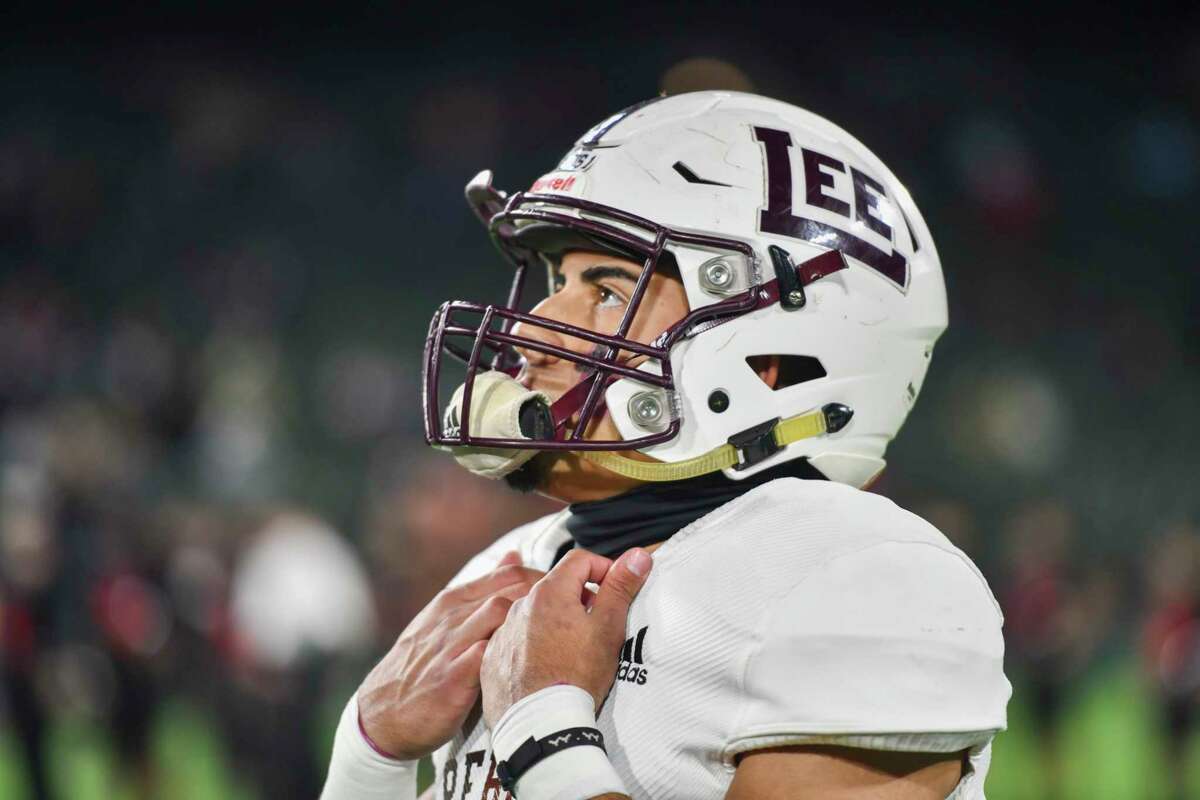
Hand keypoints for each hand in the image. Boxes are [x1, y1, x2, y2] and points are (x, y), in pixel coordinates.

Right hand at [357, 552, 544, 759]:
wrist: (383, 714)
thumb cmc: (421, 667)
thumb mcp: (444, 621)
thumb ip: (481, 590)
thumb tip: (514, 557)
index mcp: (452, 602)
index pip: (507, 575)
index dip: (541, 581)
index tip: (563, 596)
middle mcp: (452, 618)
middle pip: (510, 590)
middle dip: (545, 597)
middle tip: (571, 612)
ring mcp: (451, 646)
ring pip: (500, 614)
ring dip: (533, 620)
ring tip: (560, 632)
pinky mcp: (453, 678)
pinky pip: (487, 655)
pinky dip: (511, 653)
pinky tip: (533, 660)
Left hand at [480, 547, 651, 729]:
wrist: (540, 726)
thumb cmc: (577, 676)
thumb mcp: (608, 629)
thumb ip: (621, 587)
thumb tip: (638, 555)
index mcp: (549, 592)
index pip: (580, 560)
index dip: (604, 570)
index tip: (615, 591)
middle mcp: (519, 606)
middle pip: (556, 587)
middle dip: (580, 598)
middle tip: (597, 626)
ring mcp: (502, 632)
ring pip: (534, 614)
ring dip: (554, 622)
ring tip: (571, 651)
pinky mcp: (492, 658)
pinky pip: (515, 640)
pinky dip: (531, 645)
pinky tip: (545, 667)